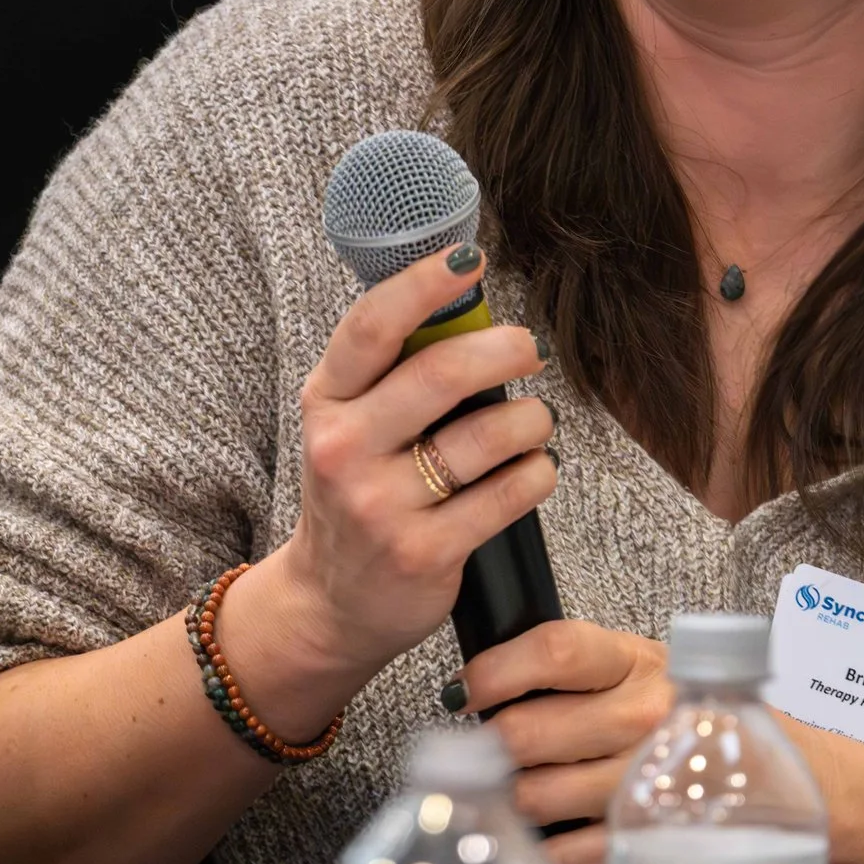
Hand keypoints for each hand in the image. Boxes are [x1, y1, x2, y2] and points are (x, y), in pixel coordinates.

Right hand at [243, 245, 556, 707]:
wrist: (330, 603)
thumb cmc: (356, 492)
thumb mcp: (350, 424)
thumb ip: (393, 371)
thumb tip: (466, 292)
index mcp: (326, 402)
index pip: (372, 326)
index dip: (424, 284)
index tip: (468, 260)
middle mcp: (344, 449)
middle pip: (443, 373)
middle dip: (506, 349)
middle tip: (529, 350)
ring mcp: (382, 505)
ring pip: (489, 435)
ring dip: (531, 420)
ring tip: (533, 423)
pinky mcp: (424, 552)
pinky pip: (508, 494)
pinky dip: (537, 474)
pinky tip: (534, 470)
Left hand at [453, 619, 673, 863]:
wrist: (741, 758)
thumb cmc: (665, 705)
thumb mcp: (626, 664)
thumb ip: (562, 664)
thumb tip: (476, 684)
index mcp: (632, 661)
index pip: (555, 652)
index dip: (495, 671)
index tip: (463, 690)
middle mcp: (644, 716)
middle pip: (528, 732)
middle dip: (492, 743)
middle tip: (487, 747)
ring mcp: (645, 777)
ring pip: (535, 794)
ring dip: (511, 793)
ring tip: (517, 783)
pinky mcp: (643, 832)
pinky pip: (566, 850)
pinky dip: (540, 845)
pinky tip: (537, 831)